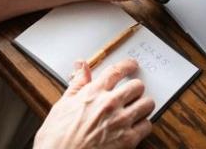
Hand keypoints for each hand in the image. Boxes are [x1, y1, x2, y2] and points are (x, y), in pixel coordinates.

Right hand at [34, 59, 154, 148]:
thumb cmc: (57, 138)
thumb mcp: (62, 105)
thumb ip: (77, 84)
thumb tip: (81, 66)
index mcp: (93, 93)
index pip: (116, 71)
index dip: (127, 65)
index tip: (132, 65)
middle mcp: (109, 103)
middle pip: (137, 85)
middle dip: (136, 88)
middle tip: (132, 92)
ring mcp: (120, 121)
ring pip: (147, 103)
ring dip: (143, 105)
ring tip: (137, 109)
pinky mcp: (128, 140)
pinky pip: (147, 125)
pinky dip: (143, 125)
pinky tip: (135, 127)